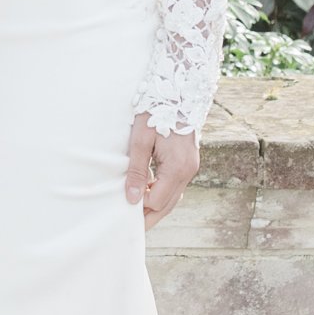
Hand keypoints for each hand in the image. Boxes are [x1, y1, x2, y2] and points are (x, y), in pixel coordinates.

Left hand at [124, 111, 197, 227]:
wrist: (178, 91)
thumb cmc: (156, 111)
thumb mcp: (141, 139)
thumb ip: (138, 170)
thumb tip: (132, 199)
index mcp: (177, 167)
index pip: (157, 201)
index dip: (140, 206)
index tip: (122, 206)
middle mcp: (188, 171)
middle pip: (168, 205)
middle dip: (149, 215)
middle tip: (129, 223)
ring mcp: (191, 167)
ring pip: (173, 198)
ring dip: (156, 204)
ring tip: (136, 209)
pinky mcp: (189, 163)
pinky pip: (176, 186)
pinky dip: (162, 192)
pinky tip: (148, 189)